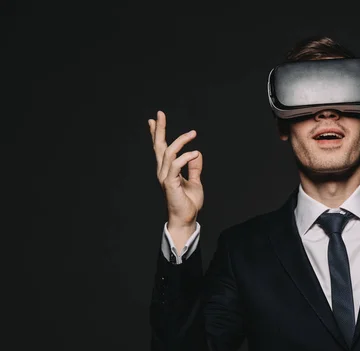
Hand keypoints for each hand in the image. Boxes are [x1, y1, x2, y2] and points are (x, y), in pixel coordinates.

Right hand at [148, 110, 203, 229]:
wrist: (186, 218)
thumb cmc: (188, 203)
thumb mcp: (195, 181)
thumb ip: (194, 168)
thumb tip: (197, 154)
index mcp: (167, 170)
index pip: (160, 149)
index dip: (157, 134)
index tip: (154, 120)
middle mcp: (163, 172)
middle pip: (158, 147)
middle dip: (159, 129)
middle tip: (160, 114)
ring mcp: (165, 177)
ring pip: (168, 153)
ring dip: (181, 141)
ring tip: (192, 133)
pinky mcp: (170, 184)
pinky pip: (176, 165)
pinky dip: (185, 157)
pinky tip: (195, 153)